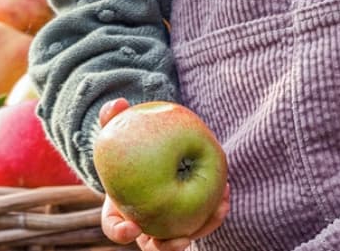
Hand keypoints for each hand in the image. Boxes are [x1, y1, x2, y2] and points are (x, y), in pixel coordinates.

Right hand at [97, 99, 230, 249]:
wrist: (147, 154)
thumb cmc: (129, 145)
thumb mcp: (119, 132)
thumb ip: (113, 118)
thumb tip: (117, 104)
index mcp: (120, 210)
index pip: (116, 229)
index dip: (121, 232)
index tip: (131, 228)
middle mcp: (143, 225)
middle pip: (153, 246)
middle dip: (167, 247)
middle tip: (181, 239)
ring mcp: (165, 225)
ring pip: (182, 239)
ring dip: (202, 229)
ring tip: (218, 211)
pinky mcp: (187, 218)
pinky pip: (201, 221)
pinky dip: (214, 211)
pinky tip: (226, 192)